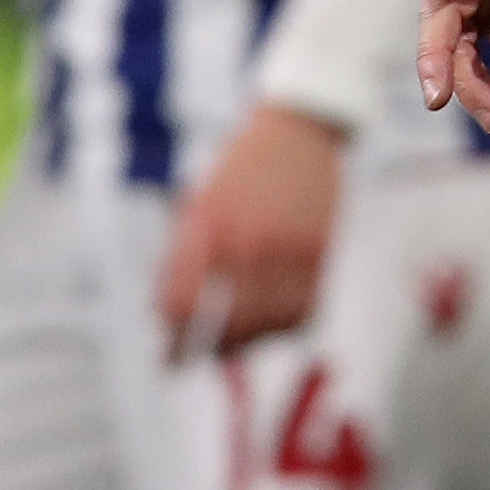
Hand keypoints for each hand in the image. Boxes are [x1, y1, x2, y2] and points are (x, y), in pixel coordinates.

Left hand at [159, 103, 347, 355]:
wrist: (296, 130)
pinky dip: (286, 326)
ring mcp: (288, 246)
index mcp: (207, 227)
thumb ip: (182, 261)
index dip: (176, 340)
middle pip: (228, 323)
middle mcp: (248, 240)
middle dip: (212, 348)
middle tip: (205, 356)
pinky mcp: (320, 250)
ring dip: (252, 341)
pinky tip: (272, 323)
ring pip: (269, 323)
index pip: (184, 304)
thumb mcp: (198, 207)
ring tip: (240, 340)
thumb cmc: (238, 170)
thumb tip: (169, 320)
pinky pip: (303, 309)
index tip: (172, 358)